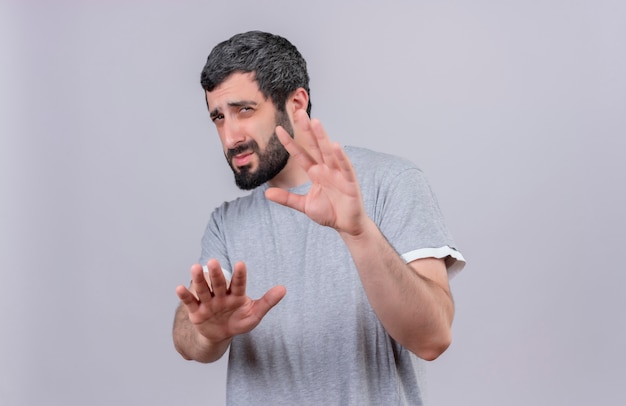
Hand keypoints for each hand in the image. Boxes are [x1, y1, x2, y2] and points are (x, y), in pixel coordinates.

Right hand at [176, 259, 285, 342]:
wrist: (220, 335)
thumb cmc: (238, 321)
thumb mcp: (254, 314)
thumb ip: (267, 301)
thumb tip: (284, 289)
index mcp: (236, 295)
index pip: (239, 284)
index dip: (239, 275)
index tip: (240, 263)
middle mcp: (221, 295)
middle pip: (219, 283)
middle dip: (217, 274)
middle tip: (214, 261)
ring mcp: (208, 302)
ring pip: (204, 289)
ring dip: (199, 279)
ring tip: (195, 267)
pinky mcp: (196, 312)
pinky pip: (190, 302)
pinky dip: (185, 295)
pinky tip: (179, 287)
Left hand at [265, 110, 367, 236]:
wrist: (346, 225)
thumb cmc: (329, 212)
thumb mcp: (304, 205)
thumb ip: (287, 198)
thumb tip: (266, 193)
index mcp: (316, 173)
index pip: (300, 154)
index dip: (290, 143)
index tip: (278, 129)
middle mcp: (326, 169)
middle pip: (315, 146)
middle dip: (307, 130)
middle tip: (299, 113)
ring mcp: (338, 174)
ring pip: (329, 152)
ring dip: (323, 137)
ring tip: (316, 123)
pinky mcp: (349, 182)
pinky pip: (344, 167)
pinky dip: (340, 157)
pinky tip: (335, 145)